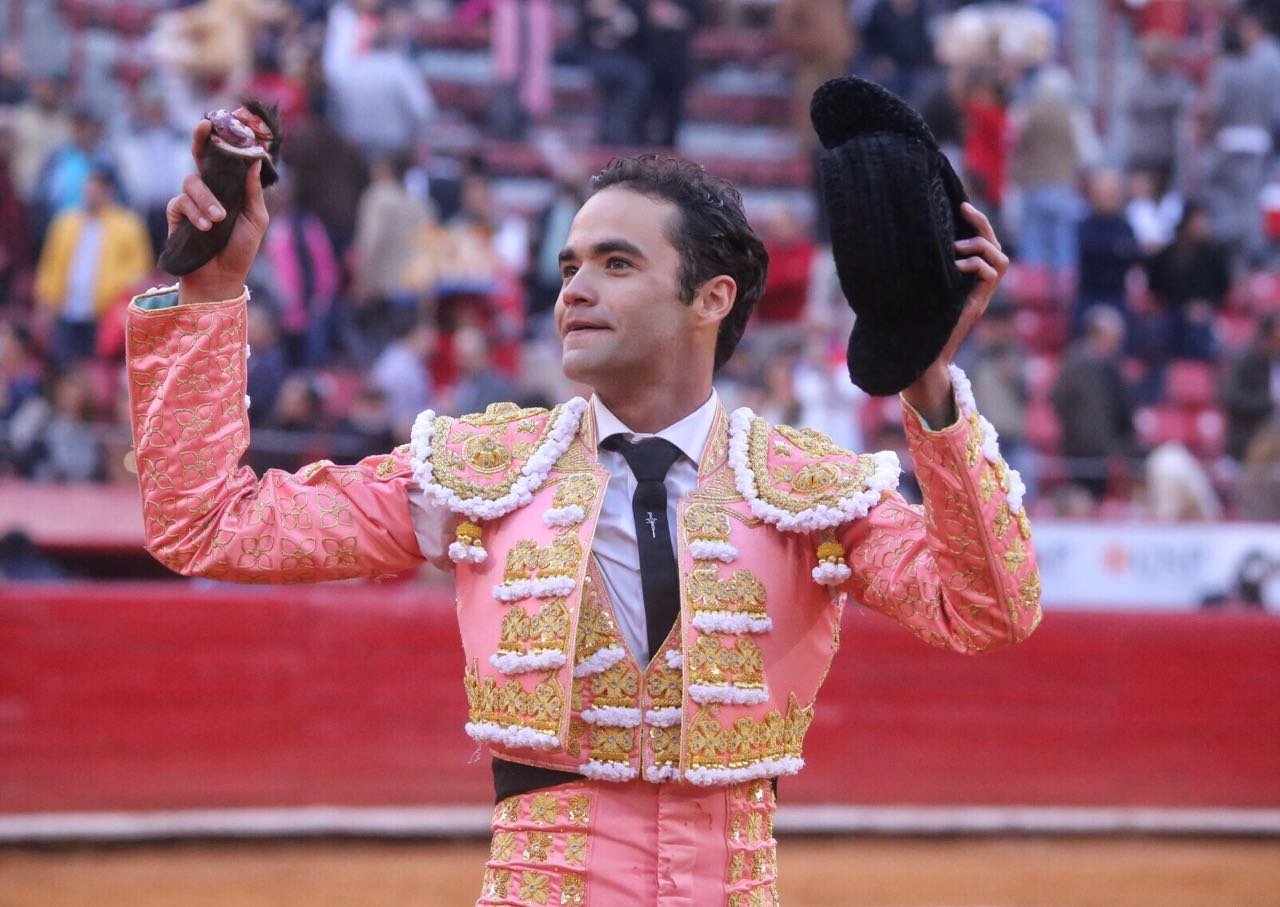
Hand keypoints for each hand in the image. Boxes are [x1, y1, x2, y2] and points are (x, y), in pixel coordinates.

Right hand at [167, 119, 269, 303]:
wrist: (221, 277)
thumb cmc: (240, 249)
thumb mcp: (256, 219)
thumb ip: (252, 191)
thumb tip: (254, 161)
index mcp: (229, 187)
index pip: (224, 158)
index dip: (222, 139)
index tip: (224, 120)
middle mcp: (209, 188)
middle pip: (199, 156)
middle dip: (200, 138)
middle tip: (204, 125)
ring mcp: (191, 198)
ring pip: (192, 182)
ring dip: (206, 200)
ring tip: (218, 221)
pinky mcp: (177, 211)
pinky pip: (182, 201)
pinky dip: (195, 213)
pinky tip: (204, 227)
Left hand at [900, 202, 1008, 425]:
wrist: (917, 358)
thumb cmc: (909, 326)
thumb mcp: (911, 289)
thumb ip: (912, 269)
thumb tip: (887, 242)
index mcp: (962, 279)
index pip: (980, 244)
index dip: (974, 224)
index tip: (958, 205)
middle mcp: (975, 285)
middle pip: (995, 246)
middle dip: (982, 223)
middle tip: (964, 208)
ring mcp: (979, 295)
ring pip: (1001, 258)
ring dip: (981, 246)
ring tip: (956, 247)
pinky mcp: (977, 305)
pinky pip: (993, 274)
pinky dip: (976, 264)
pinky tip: (955, 267)